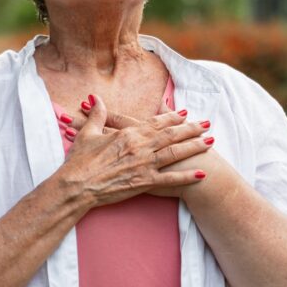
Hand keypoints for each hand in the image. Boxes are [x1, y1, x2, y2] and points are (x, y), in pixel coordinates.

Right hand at [53, 95, 211, 206]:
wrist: (76, 187)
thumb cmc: (79, 162)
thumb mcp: (87, 134)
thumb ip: (97, 116)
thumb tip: (96, 99)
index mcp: (129, 134)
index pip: (156, 122)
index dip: (172, 117)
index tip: (185, 112)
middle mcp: (141, 147)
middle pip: (171, 135)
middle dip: (191, 129)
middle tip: (207, 124)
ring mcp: (144, 165)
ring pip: (176, 153)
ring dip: (194, 147)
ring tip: (210, 142)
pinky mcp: (144, 183)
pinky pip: (171, 179)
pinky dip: (187, 176)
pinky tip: (201, 174)